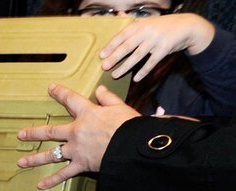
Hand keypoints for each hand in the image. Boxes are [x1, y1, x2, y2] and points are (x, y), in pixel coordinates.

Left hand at [16, 84, 139, 189]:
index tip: (50, 88)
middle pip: (51, 132)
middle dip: (34, 133)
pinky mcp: (81, 164)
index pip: (71, 100)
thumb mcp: (120, 106)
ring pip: (52, 154)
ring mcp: (77, 149)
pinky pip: (64, 174)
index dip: (60, 93)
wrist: (133, 146)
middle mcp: (77, 131)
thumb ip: (108, 98)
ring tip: (21, 161)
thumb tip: (99, 89)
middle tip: (21, 135)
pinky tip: (40, 185)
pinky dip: (52, 180)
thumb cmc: (129, 125)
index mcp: (87, 114)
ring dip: (35, 159)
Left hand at [99, 13, 215, 80]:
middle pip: (127, 46)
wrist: (187, 26)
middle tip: (104, 67)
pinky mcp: (165, 48)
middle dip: (115, 57)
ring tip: (115, 75)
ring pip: (138, 55)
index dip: (111, 45)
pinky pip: (152, 62)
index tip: (101, 55)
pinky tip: (136, 78)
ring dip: (125, 66)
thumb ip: (133, 23)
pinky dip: (144, 71)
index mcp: (140, 24)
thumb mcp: (148, 21)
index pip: (122, 35)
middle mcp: (147, 31)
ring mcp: (156, 40)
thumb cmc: (162, 26)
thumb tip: (118, 14)